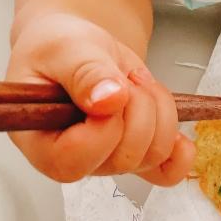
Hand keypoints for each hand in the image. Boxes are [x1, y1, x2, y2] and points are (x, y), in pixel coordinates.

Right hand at [7, 13, 194, 184]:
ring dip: (158, 110)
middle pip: (125, 157)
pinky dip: (180, 150)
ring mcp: (109, 160)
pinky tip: (173, 122)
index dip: (104, 126)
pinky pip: (168, 171)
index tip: (111, 90)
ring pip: (154, 153)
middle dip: (138, 107)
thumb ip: (85, 72)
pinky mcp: (137, 153)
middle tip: (124, 77)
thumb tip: (110, 100)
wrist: (82, 49)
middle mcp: (76, 160)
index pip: (74, 160)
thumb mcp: (66, 48)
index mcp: (40, 142)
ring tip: (136, 83)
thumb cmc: (59, 49)